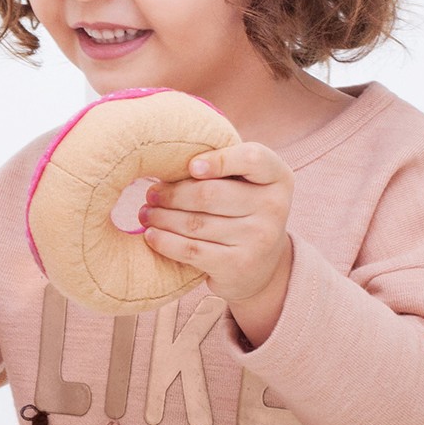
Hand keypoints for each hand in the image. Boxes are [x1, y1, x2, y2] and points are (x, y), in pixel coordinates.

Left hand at [137, 142, 293, 344]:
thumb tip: (166, 158)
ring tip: (146, 213)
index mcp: (278, 177)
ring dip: (162, 217)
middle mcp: (274, 207)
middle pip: (210, 193)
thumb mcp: (246, 184)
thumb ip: (221, 165)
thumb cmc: (242, 210)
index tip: (191, 166)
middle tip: (151, 193)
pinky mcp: (238, 265)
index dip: (219, 159)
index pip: (252, 158)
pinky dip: (165, 241)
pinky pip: (191, 250)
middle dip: (172, 193)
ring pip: (195, 222)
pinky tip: (151, 235)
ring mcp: (258, 239)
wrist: (261, 266)